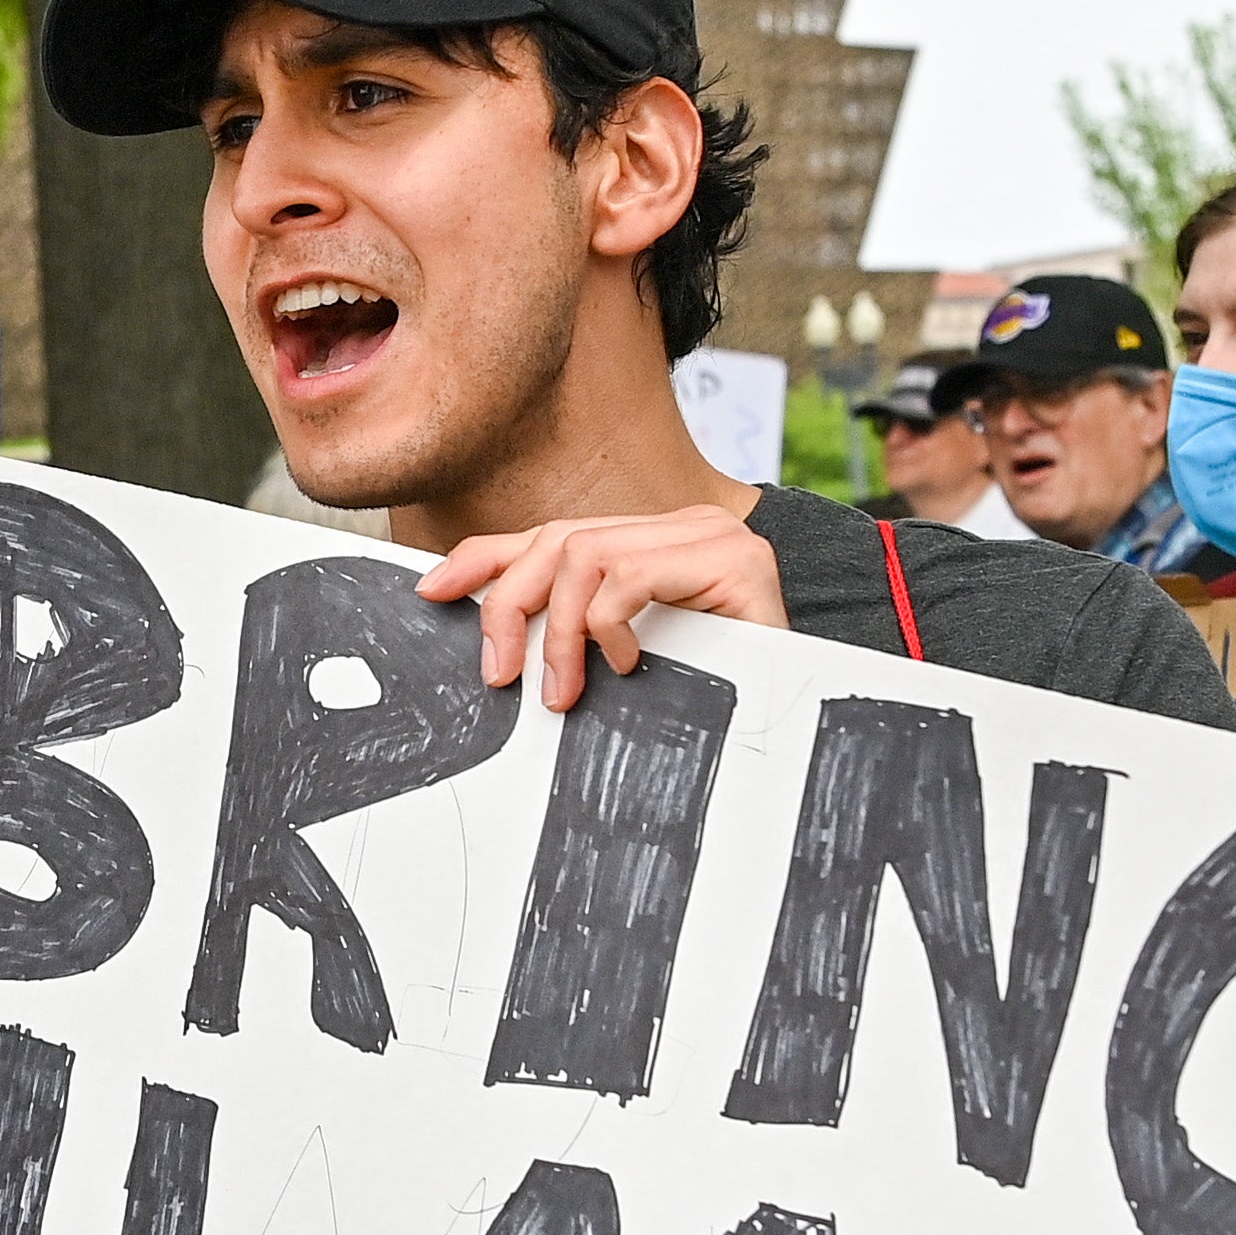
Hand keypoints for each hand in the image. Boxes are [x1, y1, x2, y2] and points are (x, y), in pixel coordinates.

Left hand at [416, 502, 781, 712]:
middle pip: (559, 540)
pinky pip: (630, 576)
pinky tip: (627, 663)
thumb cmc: (719, 693)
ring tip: (567, 689)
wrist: (802, 708)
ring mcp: (710, 537)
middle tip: (501, 674)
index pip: (552, 535)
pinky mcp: (735, 561)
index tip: (433, 590)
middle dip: (510, 606)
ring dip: (559, 632)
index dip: (485, 558)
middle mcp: (679, 526)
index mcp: (651, 543)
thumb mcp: (627, 660)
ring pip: (585, 555)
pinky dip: (609, 625)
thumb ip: (576, 638)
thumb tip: (497, 647)